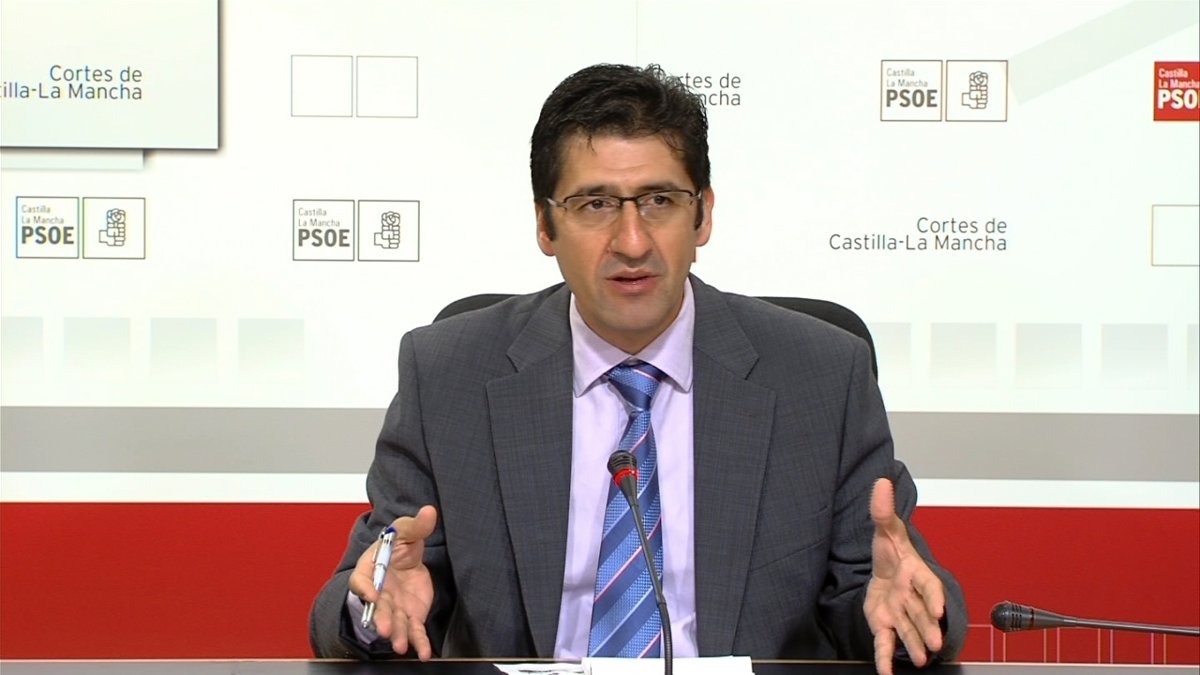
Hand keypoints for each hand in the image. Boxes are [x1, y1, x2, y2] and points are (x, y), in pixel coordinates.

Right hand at [349, 505, 437, 658]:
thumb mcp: (407, 531)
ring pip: (394, 623)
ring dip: (397, 635)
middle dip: (381, 619)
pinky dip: (419, 642)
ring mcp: (394, 607)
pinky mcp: (410, 616)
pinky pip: (413, 631)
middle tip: (386, 629)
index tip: (372, 594)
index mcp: (372, 569)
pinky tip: (425, 653)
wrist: (406, 560)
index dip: (365, 587)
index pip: (362, 579)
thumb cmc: (398, 546)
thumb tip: (430, 511)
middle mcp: (380, 592)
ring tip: (400, 646)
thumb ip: (417, 524)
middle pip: (378, 608)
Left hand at [864, 478, 945, 674]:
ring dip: (916, 646)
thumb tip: (881, 482)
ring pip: (909, 631)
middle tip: (937, 644)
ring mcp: (900, 612)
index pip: (929, 586)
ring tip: (921, 659)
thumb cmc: (892, 552)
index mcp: (916, 573)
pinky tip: (886, 673)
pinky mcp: (885, 624)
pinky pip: (886, 642)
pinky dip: (885, 658)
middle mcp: (911, 596)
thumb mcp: (886, 529)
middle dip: (929, 629)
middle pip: (922, 614)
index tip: (938, 609)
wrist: (883, 570)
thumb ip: (883, 510)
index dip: (933, 598)